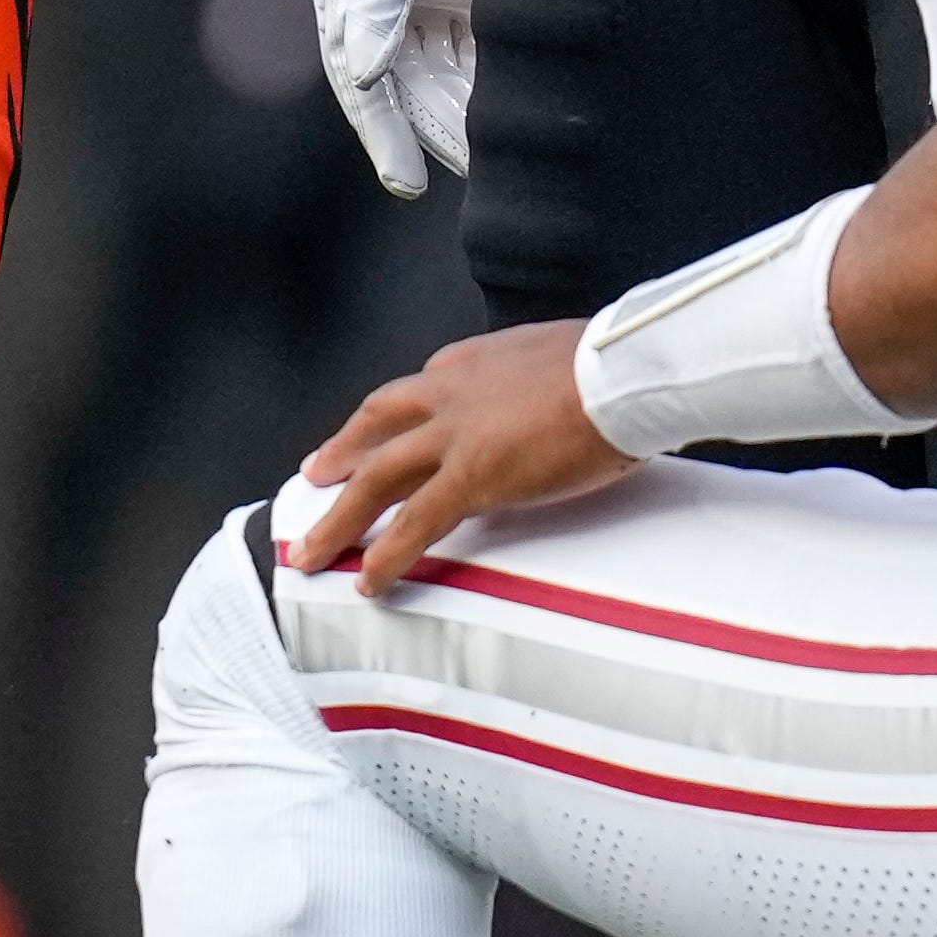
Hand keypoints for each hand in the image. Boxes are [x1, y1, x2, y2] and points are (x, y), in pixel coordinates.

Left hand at [288, 321, 626, 594]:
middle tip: (316, 476)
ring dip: (340, 520)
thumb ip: (534, 382)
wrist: (624, 371)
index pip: (415, 393)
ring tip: (311, 552)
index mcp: (471, 362)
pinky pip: (415, 523)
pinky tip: (370, 580)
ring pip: (376, 480)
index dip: (389, 419)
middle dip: (340, 455)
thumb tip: (548, 403)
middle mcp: (449, 392)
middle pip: (376, 428)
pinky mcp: (470, 476)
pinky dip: (387, 554)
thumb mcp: (558, 357)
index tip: (374, 433)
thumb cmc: (615, 363)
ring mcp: (453, 436)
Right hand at [303, 0, 537, 196]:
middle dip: (432, 134)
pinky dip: (498, 82)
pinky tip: (524, 113)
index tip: (406, 177)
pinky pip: (486, 47)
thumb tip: (365, 65)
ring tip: (505, 162)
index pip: (361, 69)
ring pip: (448, 73)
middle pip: (407, 83)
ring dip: (468, 116)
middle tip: (476, 181)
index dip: (381, 129)